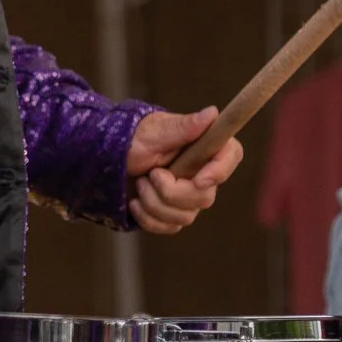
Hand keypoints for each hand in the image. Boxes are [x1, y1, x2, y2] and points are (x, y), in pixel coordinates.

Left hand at [122, 108, 243, 235]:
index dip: (221, 171)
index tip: (199, 180)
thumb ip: (183, 126)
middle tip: (151, 174)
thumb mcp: (155, 131)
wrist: (110, 158)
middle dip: (171, 192)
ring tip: (140, 183)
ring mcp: (189, 196)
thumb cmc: (134, 138)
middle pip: (204, 197)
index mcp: (204, 145)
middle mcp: (202, 172)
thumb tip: (212, 113)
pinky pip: (170, 228)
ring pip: (185, 217)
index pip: (231, 155)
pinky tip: (134, 203)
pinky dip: (148, 218)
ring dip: (154, 203)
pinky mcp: (174, 213)